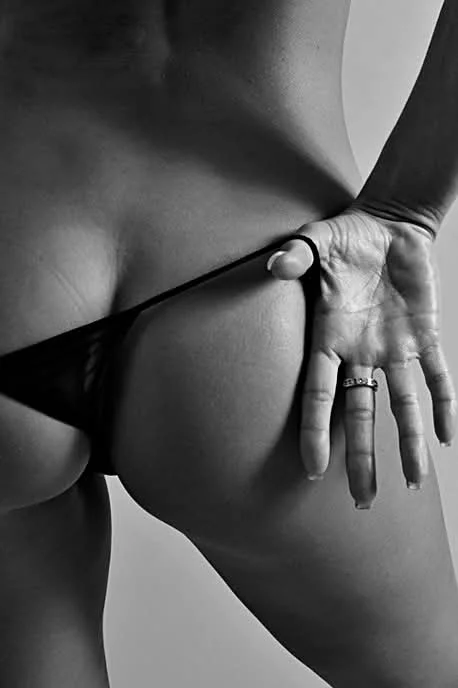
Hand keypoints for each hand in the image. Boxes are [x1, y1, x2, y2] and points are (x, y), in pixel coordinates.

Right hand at [266, 207, 455, 507]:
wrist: (388, 225)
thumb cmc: (346, 236)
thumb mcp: (315, 240)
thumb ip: (296, 256)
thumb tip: (276, 266)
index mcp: (330, 337)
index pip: (320, 394)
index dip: (316, 431)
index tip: (313, 468)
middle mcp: (361, 352)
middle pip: (361, 415)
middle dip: (363, 458)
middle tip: (362, 501)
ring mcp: (394, 348)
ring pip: (403, 404)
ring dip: (409, 442)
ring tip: (413, 482)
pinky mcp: (424, 336)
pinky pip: (438, 376)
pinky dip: (445, 404)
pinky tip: (449, 437)